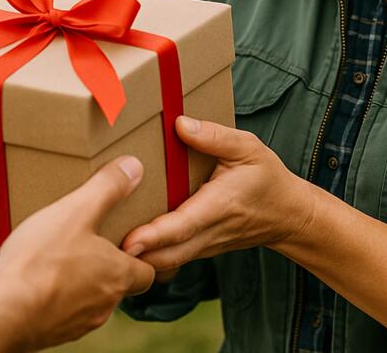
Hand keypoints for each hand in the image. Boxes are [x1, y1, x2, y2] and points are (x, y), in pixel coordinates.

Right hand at [0, 156, 156, 350]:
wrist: (2, 315)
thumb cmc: (40, 262)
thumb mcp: (75, 211)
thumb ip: (107, 188)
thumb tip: (135, 167)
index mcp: (118, 274)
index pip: (147, 272)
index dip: (138, 256)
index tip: (124, 240)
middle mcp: (105, 305)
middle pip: (118, 286)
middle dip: (105, 266)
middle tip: (87, 244)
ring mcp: (79, 324)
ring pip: (90, 301)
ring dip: (80, 283)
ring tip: (57, 260)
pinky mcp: (52, 334)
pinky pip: (62, 315)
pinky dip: (55, 299)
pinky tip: (35, 282)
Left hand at [120, 116, 316, 270]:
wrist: (287, 215)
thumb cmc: (266, 178)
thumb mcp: (248, 148)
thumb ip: (214, 136)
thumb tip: (179, 124)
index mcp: (219, 206)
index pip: (182, 226)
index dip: (155, 235)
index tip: (129, 240)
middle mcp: (208, 232)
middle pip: (166, 255)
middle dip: (134, 255)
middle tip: (99, 247)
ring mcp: (203, 246)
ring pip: (165, 262)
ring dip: (137, 259)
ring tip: (103, 246)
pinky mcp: (198, 250)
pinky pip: (170, 259)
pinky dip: (149, 256)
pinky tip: (125, 243)